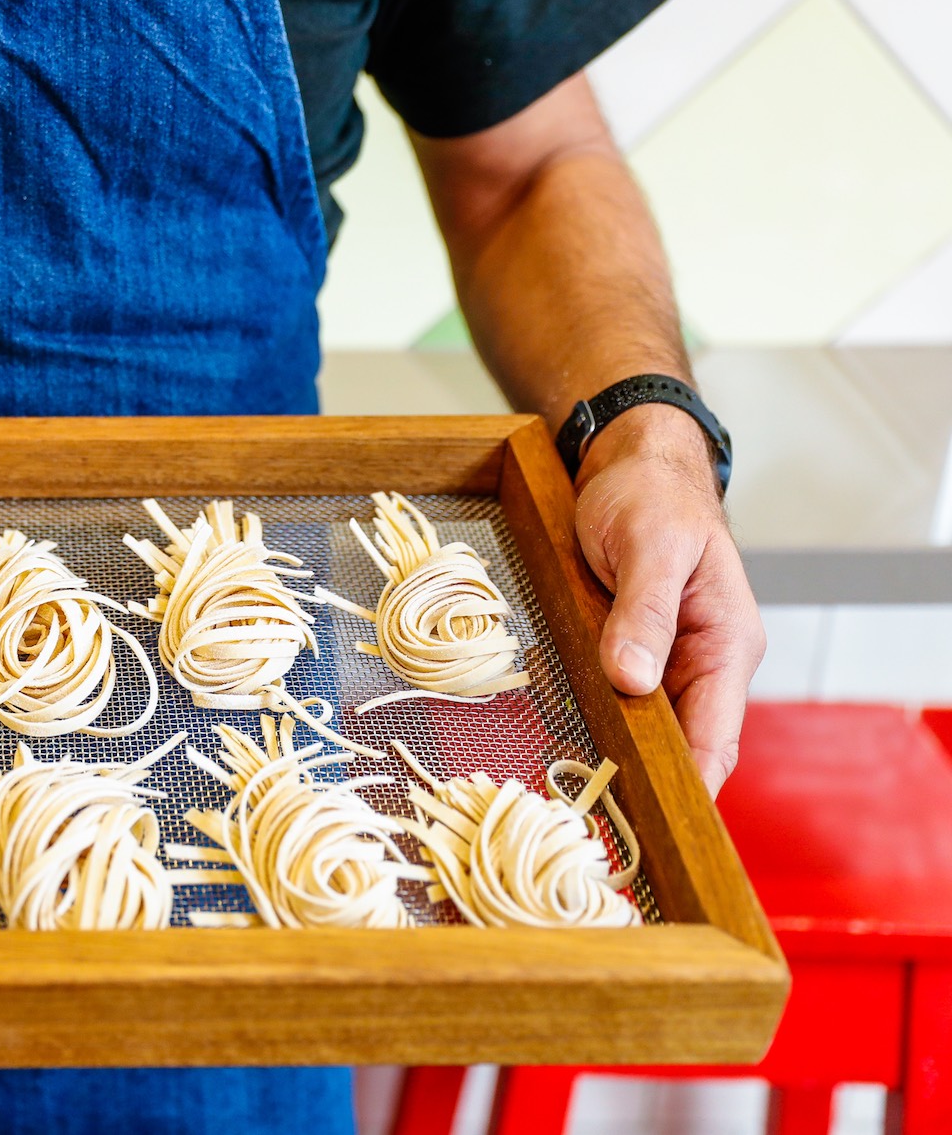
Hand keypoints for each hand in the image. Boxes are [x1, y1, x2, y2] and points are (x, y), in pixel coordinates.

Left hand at [572, 404, 763, 794]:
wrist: (629, 460)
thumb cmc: (651, 495)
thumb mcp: (649, 545)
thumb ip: (644, 612)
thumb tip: (633, 680)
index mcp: (726, 643)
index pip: (718, 735)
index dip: (695, 784)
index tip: (661, 825)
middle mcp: (703, 661)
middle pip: (683, 742)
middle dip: (649, 781)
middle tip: (600, 824)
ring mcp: (667, 658)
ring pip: (647, 724)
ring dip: (618, 753)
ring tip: (575, 799)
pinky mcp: (631, 648)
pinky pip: (618, 697)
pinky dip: (595, 717)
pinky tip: (560, 738)